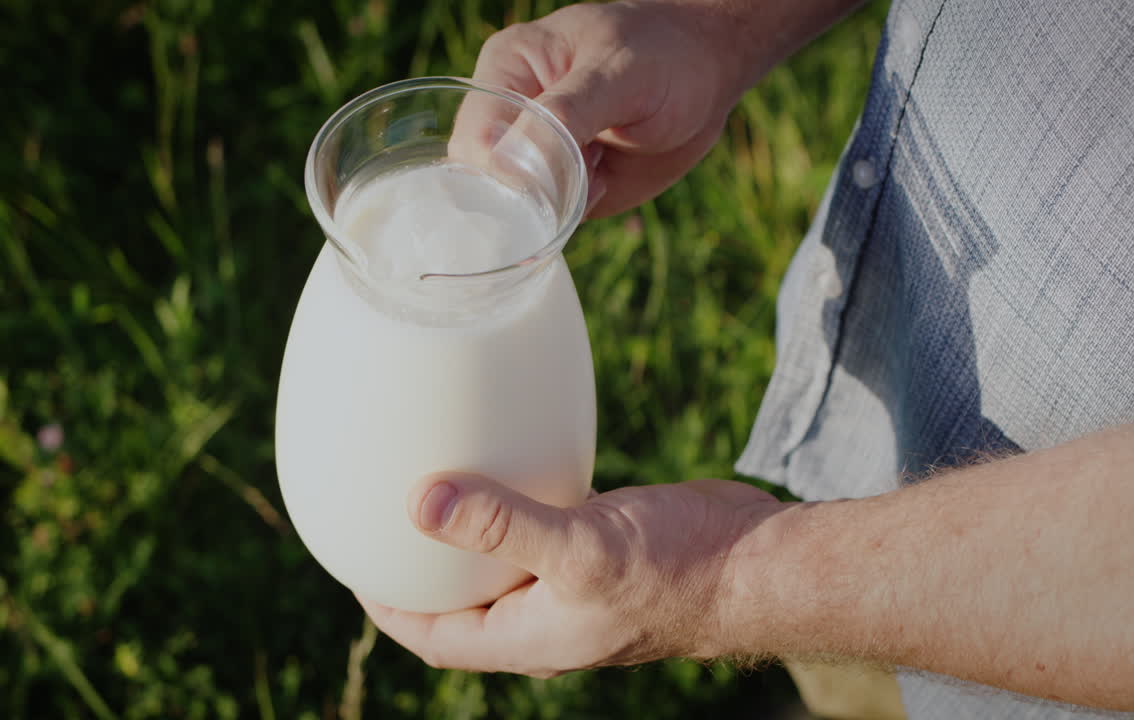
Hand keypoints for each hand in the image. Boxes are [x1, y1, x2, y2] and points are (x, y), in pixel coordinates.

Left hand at [355, 472, 780, 676]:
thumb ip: (501, 524)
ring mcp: (576, 583)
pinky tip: (512, 456)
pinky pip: (543, 528)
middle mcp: (545, 617)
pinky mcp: (603, 547)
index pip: (433, 634)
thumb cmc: (678, 570)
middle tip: (385, 509)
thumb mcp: (580, 548)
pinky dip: (517, 502)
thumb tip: (418, 500)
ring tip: (438, 477)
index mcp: (528, 637)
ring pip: (504, 561)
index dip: (387, 602)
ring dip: (469, 531)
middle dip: (421, 564)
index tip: (351, 558)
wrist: (758, 562)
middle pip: (461, 599)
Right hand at [469, 1, 745, 216]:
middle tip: (589, 164)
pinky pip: (551, 222)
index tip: (553, 174)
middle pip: (485, 185)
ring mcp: (535, 159)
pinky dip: (578, 213)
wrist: (707, 77)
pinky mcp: (563, 189)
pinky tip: (607, 178)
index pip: (474, 142)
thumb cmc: (662, 56)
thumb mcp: (618, 74)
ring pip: (519, 211)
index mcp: (505, 74)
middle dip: (532, 195)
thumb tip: (508, 164)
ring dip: (560, 204)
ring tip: (602, 160)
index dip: (502, 172)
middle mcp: (509, 120)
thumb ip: (564, 114)